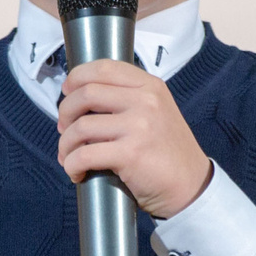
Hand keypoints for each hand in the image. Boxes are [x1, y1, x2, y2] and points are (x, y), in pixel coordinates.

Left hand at [58, 59, 213, 218]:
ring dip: (66, 144)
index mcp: (150, 86)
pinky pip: (84, 155)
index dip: (77, 78)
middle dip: (65, 112)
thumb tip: (81, 98)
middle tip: (65, 129)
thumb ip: (128, 99)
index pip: (104, 68)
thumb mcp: (157, 112)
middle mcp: (145, 101)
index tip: (67, 92)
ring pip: (81, 126)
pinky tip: (76, 172)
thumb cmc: (167, 153)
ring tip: (68, 156)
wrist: (191, 187)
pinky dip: (72, 165)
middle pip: (86, 94)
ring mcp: (139, 126)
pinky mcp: (130, 154)